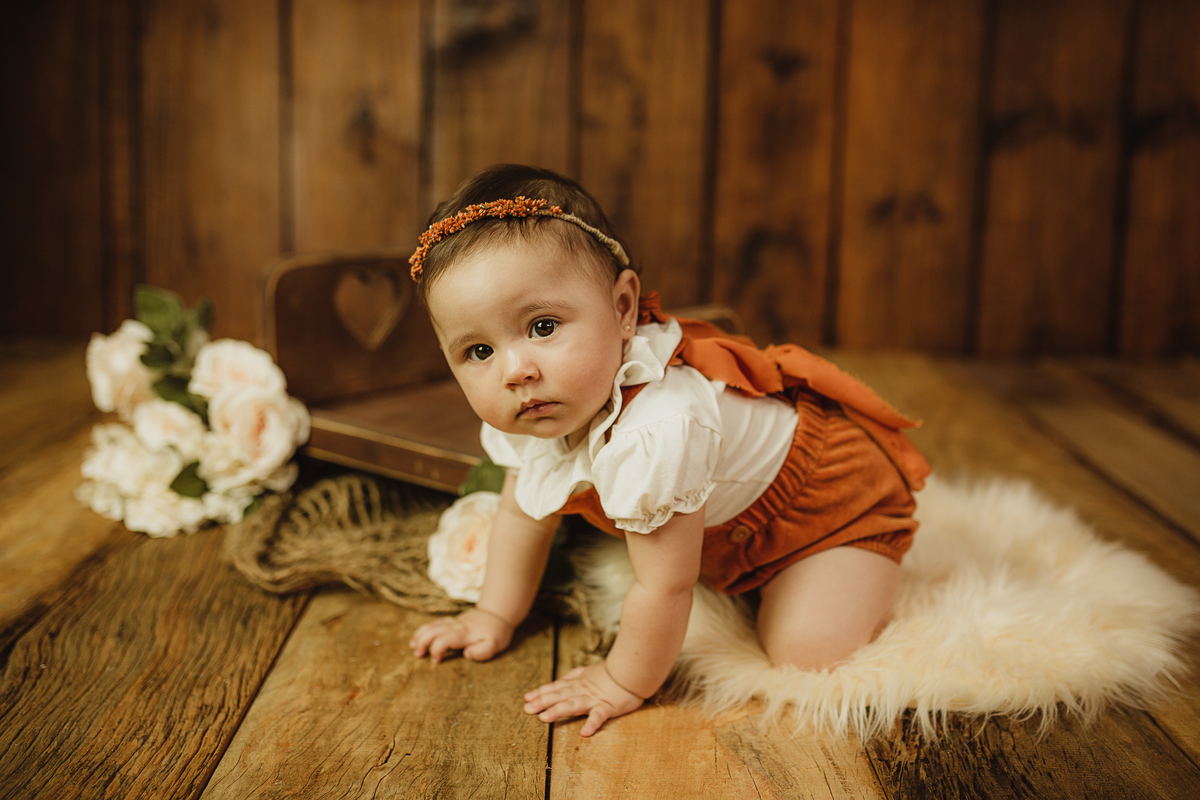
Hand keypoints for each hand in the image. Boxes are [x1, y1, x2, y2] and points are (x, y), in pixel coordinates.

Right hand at [409, 607, 513, 662]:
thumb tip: (466, 654)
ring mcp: (453, 622)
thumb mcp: (495, 645)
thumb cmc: (496, 632)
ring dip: (420, 635)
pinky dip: (424, 630)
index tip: (437, 661)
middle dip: (422, 642)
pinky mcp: (451, 621)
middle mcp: (455, 626)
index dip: (436, 650)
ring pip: (431, 625)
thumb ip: (482, 652)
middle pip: (433, 631)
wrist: (497, 613)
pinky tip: (418, 637)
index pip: (444, 639)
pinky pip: (434, 623)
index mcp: (464, 634)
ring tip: (413, 646)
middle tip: (418, 655)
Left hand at [523, 662, 643, 736]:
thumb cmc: (612, 673)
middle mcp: (583, 690)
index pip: (557, 687)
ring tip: (545, 718)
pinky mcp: (608, 706)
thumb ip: (574, 676)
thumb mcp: (589, 671)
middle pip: (560, 696)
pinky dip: (593, 723)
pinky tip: (585, 733)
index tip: (527, 698)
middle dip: (542, 702)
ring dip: (559, 710)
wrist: (632, 671)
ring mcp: (594, 699)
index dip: (542, 692)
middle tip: (527, 709)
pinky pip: (600, 715)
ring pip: (574, 704)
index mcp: (578, 683)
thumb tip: (560, 679)